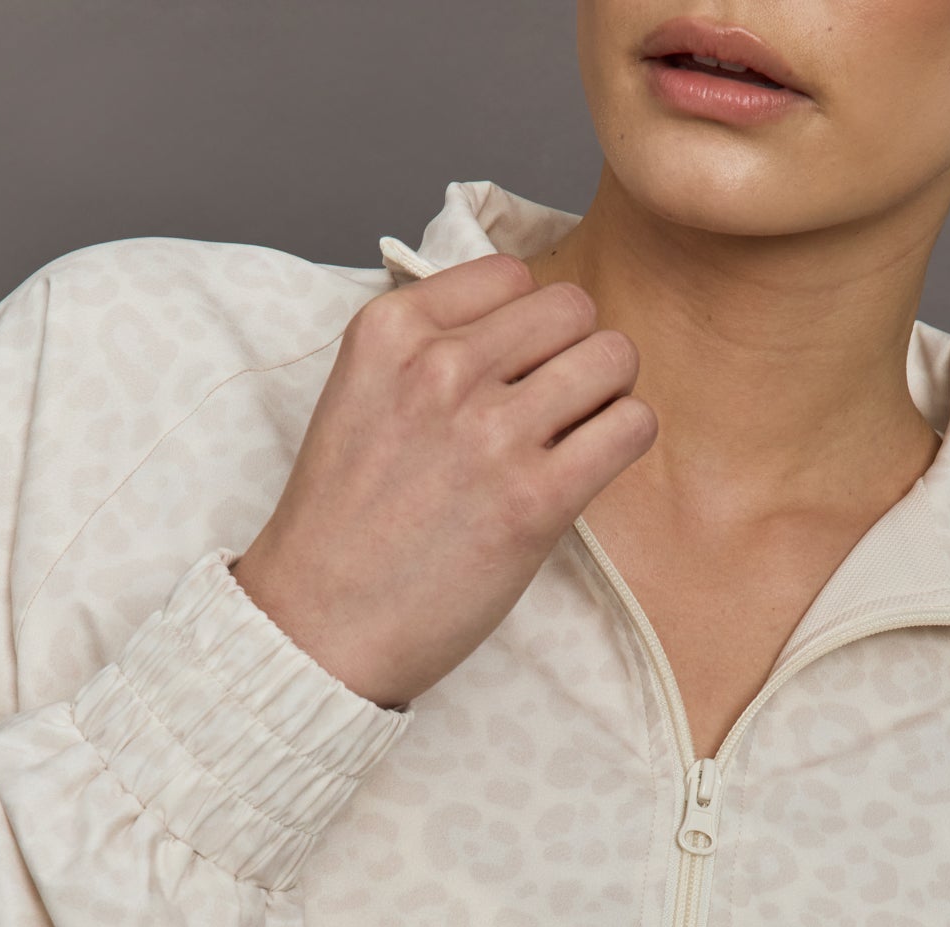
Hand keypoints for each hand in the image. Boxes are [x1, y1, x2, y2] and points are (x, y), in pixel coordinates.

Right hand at [230, 252, 656, 708]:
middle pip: (573, 308)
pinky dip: (624, 440)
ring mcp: (490, 432)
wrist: (318, 626)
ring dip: (608, 395)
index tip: (512, 371)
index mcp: (391, 331)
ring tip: (573, 438)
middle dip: (575, 352)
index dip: (526, 324)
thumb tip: (525, 329)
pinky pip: (630, 426)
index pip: (511, 276)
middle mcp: (441, 368)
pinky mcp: (535, 498)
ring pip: (612, 358)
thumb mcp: (359, 398)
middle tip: (554, 407)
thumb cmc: (343, 527)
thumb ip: (429, 350)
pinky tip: (589, 469)